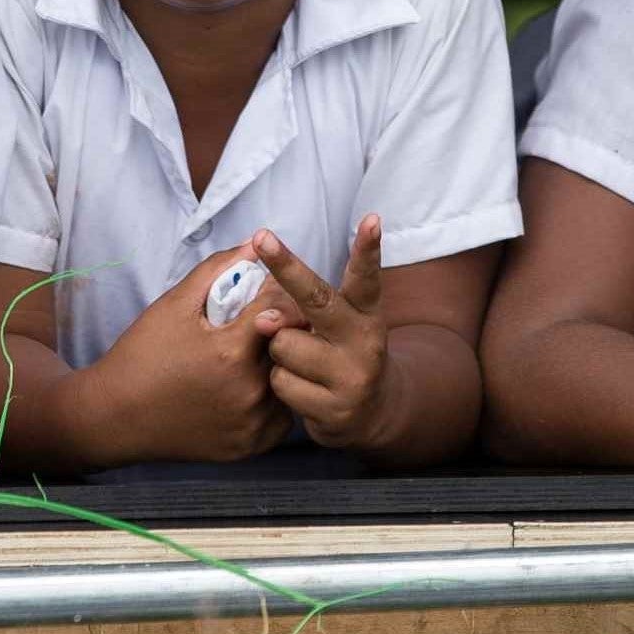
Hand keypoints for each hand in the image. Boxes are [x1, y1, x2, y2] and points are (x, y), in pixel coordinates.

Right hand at [83, 245, 302, 462]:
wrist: (116, 418)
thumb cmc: (142, 356)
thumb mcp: (173, 305)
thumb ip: (217, 270)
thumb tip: (255, 243)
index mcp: (231, 352)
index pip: (280, 309)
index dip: (273, 297)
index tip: (260, 299)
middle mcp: (249, 391)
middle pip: (292, 346)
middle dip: (281, 331)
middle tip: (258, 329)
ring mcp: (251, 423)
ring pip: (290, 381)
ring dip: (279, 366)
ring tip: (250, 359)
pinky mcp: (250, 446)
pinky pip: (281, 416)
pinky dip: (272, 401)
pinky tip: (245, 390)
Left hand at [261, 216, 395, 450]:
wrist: (371, 414)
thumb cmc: (341, 356)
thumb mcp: (336, 326)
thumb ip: (306, 310)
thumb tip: (261, 315)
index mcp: (364, 313)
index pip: (365, 277)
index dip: (367, 248)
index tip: (372, 219)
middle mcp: (364, 340)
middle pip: (317, 300)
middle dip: (286, 267)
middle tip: (261, 238)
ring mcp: (351, 376)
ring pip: (283, 345)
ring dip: (278, 352)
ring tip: (302, 364)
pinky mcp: (335, 409)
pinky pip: (281, 383)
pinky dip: (281, 384)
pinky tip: (304, 391)